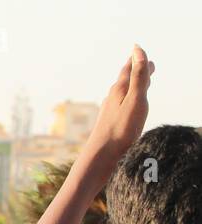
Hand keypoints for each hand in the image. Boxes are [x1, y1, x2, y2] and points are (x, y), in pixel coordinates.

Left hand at [85, 46, 153, 168]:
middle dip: (134, 69)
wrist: (101, 155)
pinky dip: (125, 99)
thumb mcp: (135, 98)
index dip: (137, 60)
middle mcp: (112, 98)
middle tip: (139, 61)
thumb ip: (138, 76)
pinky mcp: (108, 123)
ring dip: (130, 84)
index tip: (138, 49)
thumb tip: (137, 50)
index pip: (129, 69)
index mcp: (119, 90)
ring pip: (121, 92)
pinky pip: (118, 106)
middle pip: (125, 79)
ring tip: (135, 81)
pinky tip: (124, 107)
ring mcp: (108, 111)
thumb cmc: (121, 128)